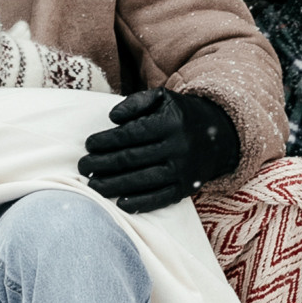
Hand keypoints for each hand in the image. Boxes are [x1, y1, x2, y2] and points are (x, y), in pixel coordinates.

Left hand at [78, 87, 240, 211]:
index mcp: (170, 123)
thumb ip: (136, 102)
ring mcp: (182, 171)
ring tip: (92, 186)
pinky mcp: (185, 189)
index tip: (89, 145)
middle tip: (83, 167)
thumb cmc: (180, 114)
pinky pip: (160, 198)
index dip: (107, 141)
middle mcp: (178, 147)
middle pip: (133, 159)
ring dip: (114, 185)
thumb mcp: (162, 98)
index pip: (132, 134)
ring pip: (143, 181)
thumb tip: (112, 118)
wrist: (218, 136)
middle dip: (103, 164)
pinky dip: (140, 203)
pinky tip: (120, 203)